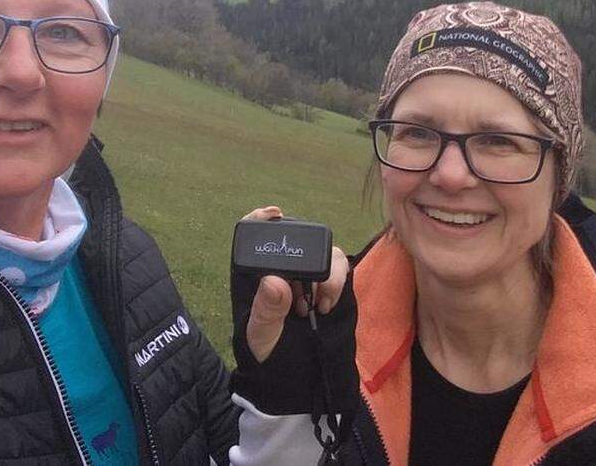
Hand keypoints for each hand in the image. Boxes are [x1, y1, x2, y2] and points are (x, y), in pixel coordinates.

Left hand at [241, 205, 349, 362]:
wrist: (294, 381)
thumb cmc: (267, 355)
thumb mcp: (260, 335)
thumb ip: (267, 310)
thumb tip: (274, 281)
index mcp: (256, 276)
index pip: (255, 238)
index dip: (262, 219)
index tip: (275, 214)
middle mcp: (284, 272)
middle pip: (297, 241)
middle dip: (304, 254)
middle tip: (303, 288)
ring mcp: (309, 279)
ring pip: (323, 253)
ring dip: (323, 272)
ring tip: (316, 304)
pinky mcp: (331, 288)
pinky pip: (340, 268)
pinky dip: (336, 280)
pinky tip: (325, 304)